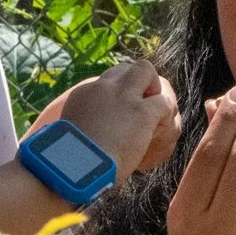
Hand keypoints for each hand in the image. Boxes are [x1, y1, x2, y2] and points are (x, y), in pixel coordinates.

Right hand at [60, 59, 178, 179]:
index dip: (121, 92)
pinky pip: (163, 103)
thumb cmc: (70, 160)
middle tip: (142, 106)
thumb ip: (83, 126)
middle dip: (139, 82)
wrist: (75, 166)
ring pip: (146, 70)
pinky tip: (156, 132)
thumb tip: (92, 133)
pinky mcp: (141, 113)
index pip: (109, 80)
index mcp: (84, 94)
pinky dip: (165, 115)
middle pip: (127, 68)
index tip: (124, 110)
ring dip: (155, 90)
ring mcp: (123, 97)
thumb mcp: (70, 133)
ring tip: (154, 115)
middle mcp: (103, 88)